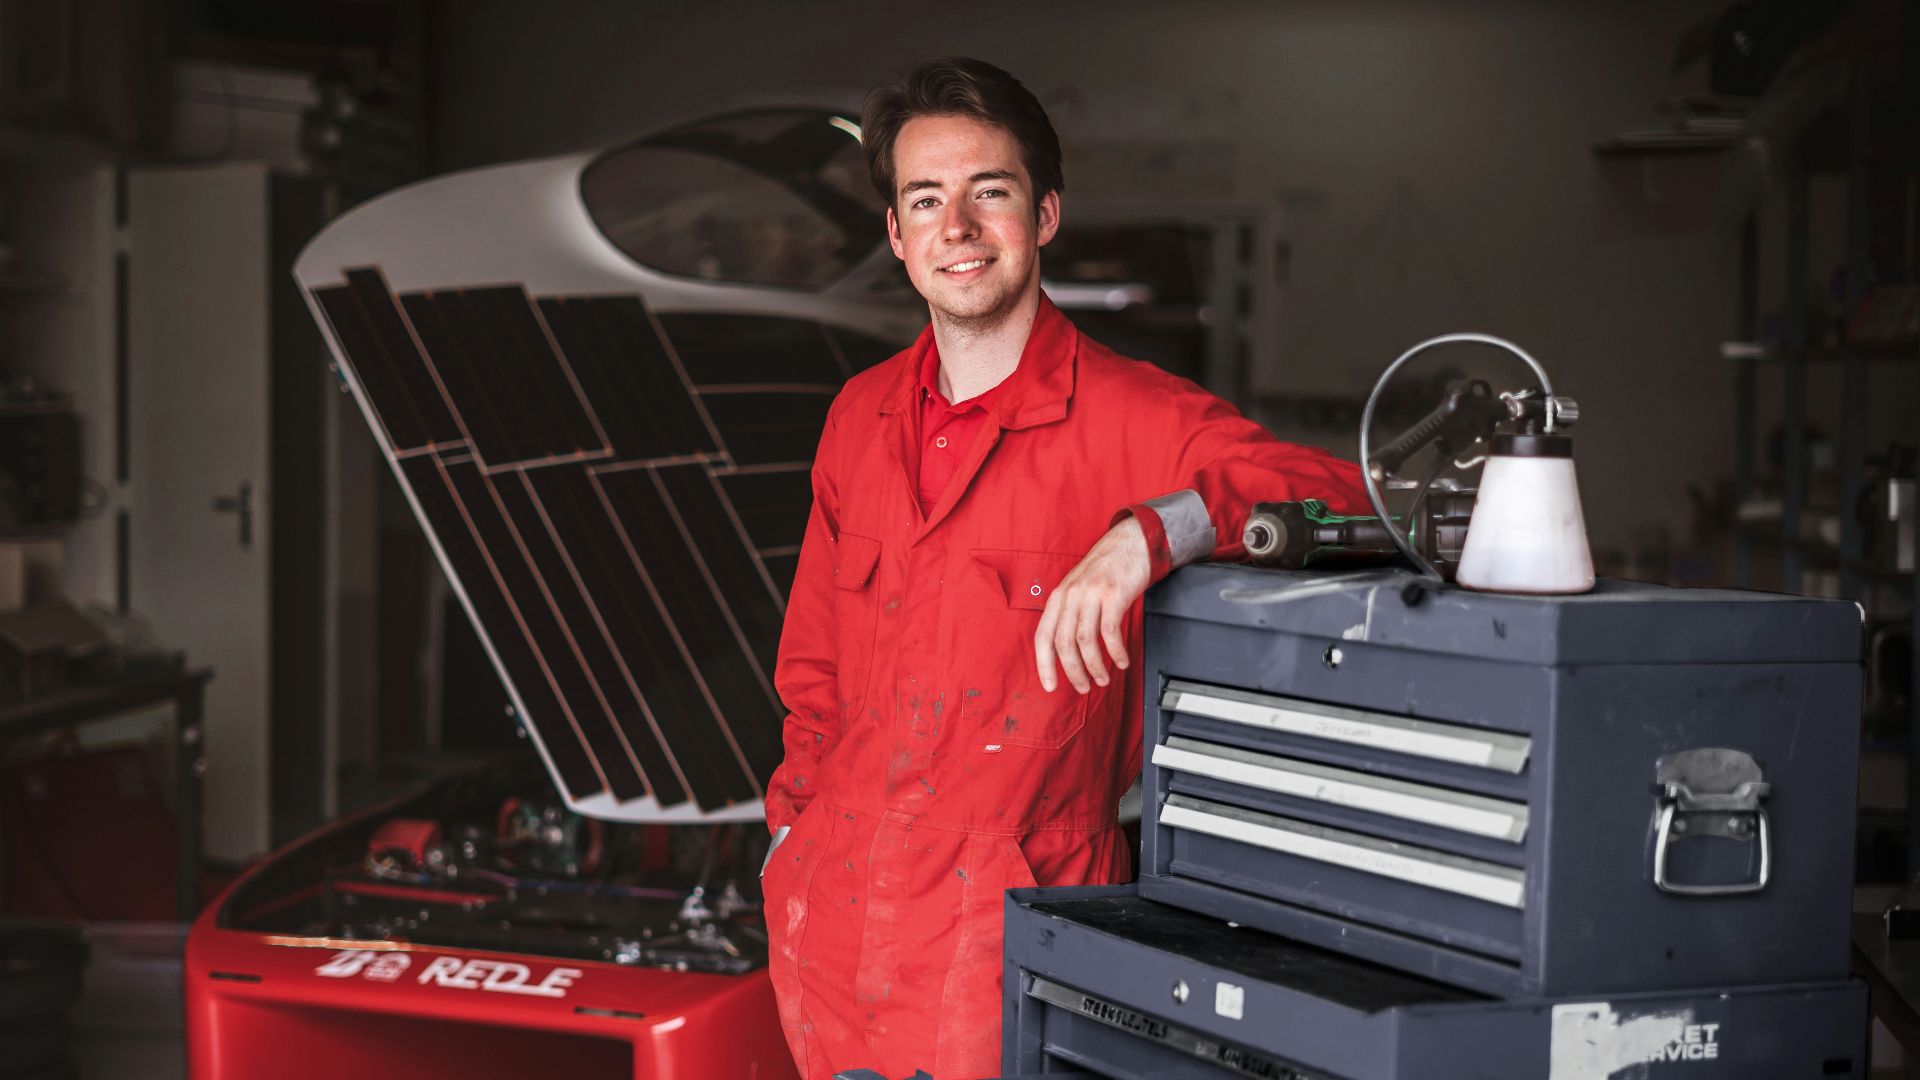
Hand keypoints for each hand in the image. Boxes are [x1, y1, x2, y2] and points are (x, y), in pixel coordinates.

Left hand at [1035, 516, 1151, 693]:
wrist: (1130, 542)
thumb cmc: (1106, 569)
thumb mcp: (1078, 588)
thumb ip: (1069, 613)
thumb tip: (1066, 651)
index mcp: (1058, 596)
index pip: (1043, 636)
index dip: (1044, 665)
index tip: (1050, 686)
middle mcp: (1071, 595)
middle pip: (1064, 644)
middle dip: (1073, 672)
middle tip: (1084, 687)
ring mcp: (1092, 594)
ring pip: (1085, 641)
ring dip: (1095, 666)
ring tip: (1103, 679)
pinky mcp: (1114, 594)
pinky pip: (1110, 632)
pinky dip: (1116, 652)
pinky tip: (1121, 661)